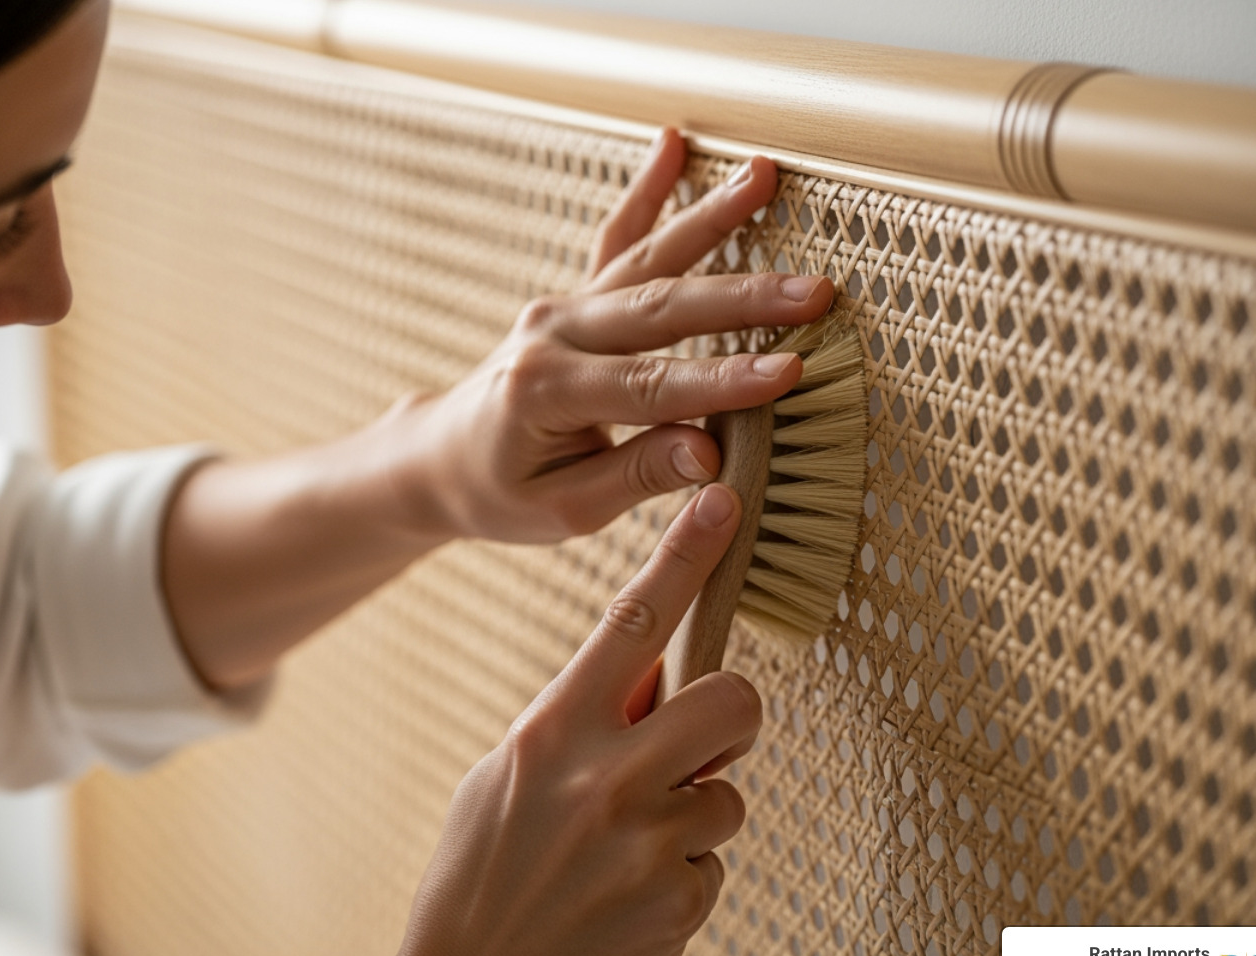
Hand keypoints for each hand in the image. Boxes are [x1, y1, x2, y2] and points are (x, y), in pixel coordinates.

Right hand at [359, 484, 763, 955]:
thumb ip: (576, 725)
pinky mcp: (677, 904)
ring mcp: (646, 844)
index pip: (632, 623)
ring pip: (730, 794)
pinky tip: (626, 900)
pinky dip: (681, 878)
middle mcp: (605, 779)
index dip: (685, 556)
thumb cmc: (478, 877)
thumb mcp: (506, 777)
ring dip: (693, 817)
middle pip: (733, 700)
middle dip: (729, 720)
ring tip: (626, 853)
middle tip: (696, 749)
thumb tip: (647, 684)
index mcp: (552, 733)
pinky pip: (714, 863)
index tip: (723, 503)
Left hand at [389, 128, 832, 542]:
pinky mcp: (574, 299)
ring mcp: (562, 307)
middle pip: (659, 308)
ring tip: (763, 175)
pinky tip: (672, 145)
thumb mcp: (562, 509)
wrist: (441, 458)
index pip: (650, 385)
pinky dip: (646, 191)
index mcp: (545, 390)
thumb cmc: (499, 492)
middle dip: (743, 298)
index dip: (722, 381)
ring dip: (711, 218)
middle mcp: (552, 334)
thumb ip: (637, 477)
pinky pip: (616, 240)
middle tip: (814, 292)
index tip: (788, 373)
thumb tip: (711, 452)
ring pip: (647, 259)